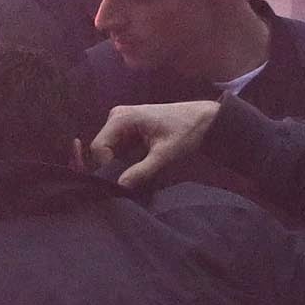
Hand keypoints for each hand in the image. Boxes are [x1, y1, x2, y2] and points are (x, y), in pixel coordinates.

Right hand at [85, 99, 240, 188]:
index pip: (98, 149)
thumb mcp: (165, 154)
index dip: (106, 168)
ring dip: (121, 166)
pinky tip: (142, 169)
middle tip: (132, 181)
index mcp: (121, 118)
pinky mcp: (130, 131)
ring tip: (140, 175)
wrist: (206, 119)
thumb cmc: (187, 131)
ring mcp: (122, 123)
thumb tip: (121, 186)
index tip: (122, 182)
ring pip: (111, 153)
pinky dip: (128, 162)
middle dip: (113, 168)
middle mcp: (116, 117)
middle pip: (102, 151)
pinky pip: (120, 151)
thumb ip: (142, 171)